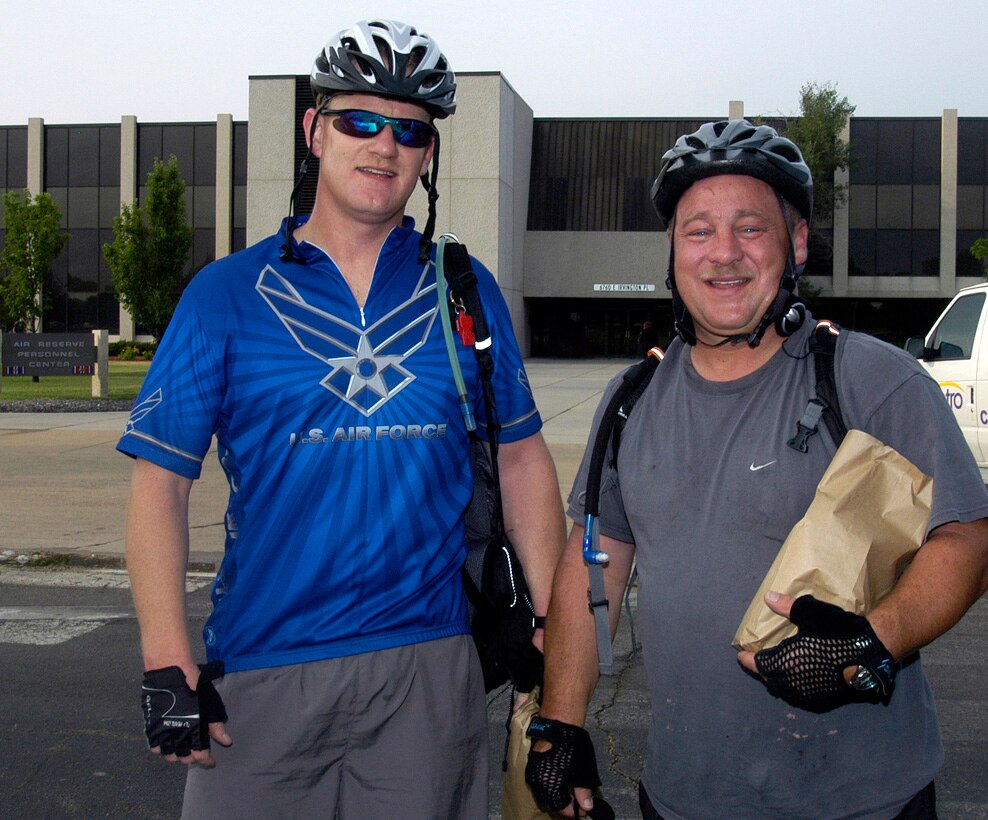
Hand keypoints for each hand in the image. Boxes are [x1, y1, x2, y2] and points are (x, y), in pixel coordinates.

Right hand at [141, 662, 231, 767]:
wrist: (170, 671)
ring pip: (169, 755)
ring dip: (177, 754)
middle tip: (197, 751)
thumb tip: (226, 742)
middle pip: (184, 758)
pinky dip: (162, 748)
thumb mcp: (209, 704)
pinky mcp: (151, 727)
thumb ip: (215, 726)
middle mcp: (177, 735)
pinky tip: (169, 743)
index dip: (207, 761)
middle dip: (192, 757)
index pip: (200, 756)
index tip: (211, 762)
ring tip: (183, 749)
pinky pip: (155, 747)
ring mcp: (162, 732)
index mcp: (194, 730)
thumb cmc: (193, 685)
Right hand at [525, 716, 613, 817]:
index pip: (560, 807)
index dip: (574, 810)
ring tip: (572, 790)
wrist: (559, 723)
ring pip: (545, 791)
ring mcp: (533, 771)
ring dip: (558, 793)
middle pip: (551, 800)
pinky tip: (563, 780)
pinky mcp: (533, 762)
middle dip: (565, 803)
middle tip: (579, 801)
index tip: (584, 809)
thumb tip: (588, 807)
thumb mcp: (581, 772)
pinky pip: (542, 780)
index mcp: (547, 786)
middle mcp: (536, 781)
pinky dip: (552, 784)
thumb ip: (583, 792)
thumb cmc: (571, 747)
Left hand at [738, 592, 896, 711]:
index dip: (748, 660)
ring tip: (775, 670)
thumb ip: (786, 607)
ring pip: (785, 691)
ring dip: (776, 681)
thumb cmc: (836, 630)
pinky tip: (796, 680)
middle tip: (758, 662)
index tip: (741, 656)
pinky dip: (793, 689)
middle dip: (762, 671)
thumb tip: (768, 598)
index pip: (758, 664)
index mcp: (784, 662)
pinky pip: (802, 697)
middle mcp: (794, 682)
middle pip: (770, 680)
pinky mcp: (826, 698)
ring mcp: (811, 693)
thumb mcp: (809, 612)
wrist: (870, 651)